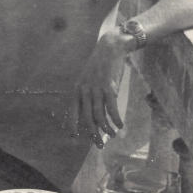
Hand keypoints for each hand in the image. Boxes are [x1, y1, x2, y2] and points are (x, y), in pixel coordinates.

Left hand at [71, 32, 130, 147]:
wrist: (110, 47)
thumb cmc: (100, 64)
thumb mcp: (88, 78)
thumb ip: (88, 93)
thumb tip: (92, 111)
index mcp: (77, 89)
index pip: (72, 111)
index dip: (73, 125)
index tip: (75, 136)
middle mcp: (85, 90)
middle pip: (87, 118)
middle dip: (93, 133)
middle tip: (99, 144)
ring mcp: (96, 89)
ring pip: (100, 115)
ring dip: (106, 128)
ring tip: (113, 135)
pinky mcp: (109, 87)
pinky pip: (112, 108)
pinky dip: (116, 119)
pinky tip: (120, 125)